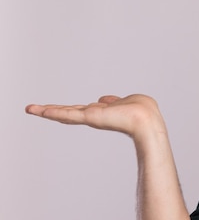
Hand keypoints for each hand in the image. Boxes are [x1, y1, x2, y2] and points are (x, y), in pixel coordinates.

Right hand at [25, 94, 164, 139]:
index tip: (53, 109)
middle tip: (32, 109)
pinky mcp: (90, 118)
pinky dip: (53, 113)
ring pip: (65, 114)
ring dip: (47, 111)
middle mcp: (95, 116)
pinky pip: (68, 115)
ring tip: (30, 109)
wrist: (146, 120)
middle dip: (51, 110)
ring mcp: (91, 118)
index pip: (82, 110)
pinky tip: (40, 111)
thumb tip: (105, 99)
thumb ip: (113, 101)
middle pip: (69, 112)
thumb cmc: (143, 111)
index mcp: (103, 112)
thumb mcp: (126, 101)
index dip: (69, 109)